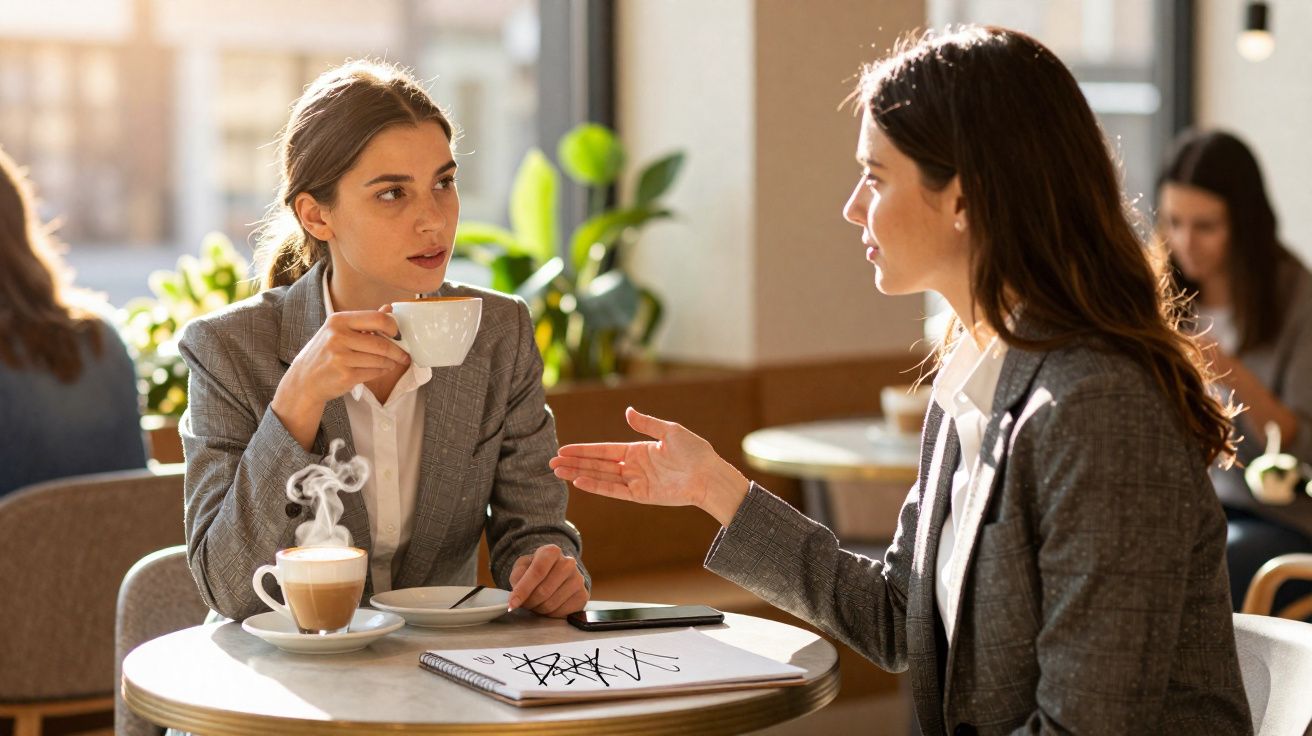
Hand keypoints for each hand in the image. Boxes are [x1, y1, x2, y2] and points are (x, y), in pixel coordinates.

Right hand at [282, 307, 410, 404]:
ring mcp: (341, 357)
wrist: (304, 379)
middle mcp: (338, 336)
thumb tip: (389, 308)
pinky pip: (374, 372)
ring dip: (390, 363)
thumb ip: (365, 321)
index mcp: (339, 320)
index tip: (398, 334)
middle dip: (398, 351)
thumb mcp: (339, 331)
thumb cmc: (325, 352)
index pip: (377, 318)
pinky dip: (382, 372)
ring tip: (391, 363)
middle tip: (404, 355)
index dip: (393, 327)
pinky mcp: (345, 375)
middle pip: (382, 343)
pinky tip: (381, 370)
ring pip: (380, 360)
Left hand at [507, 544, 588, 616]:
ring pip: (551, 604)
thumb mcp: (522, 567)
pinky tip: (549, 606)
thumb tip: (516, 595)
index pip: (537, 571)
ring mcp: (578, 579)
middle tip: (524, 603)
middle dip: (529, 602)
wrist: (555, 573)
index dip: (523, 590)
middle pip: (543, 591)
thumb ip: (517, 577)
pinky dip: (550, 614)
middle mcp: (568, 563)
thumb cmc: (536, 570)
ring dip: (538, 608)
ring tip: (536, 603)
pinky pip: (561, 613)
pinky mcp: (583, 596)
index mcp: (552, 551)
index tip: (512, 604)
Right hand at [549, 407, 749, 525]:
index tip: (564, 449)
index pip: (604, 449)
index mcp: (638, 449)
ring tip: (558, 472)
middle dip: (575, 462)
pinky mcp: (641, 496)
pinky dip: (597, 486)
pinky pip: (614, 490)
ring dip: (579, 474)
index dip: (583, 450)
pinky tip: (579, 481)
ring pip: (601, 477)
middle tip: (552, 462)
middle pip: (597, 464)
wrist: (709, 475)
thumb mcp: (670, 431)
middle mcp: (633, 466)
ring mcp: (636, 482)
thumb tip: (626, 411)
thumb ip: (646, 424)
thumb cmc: (695, 452)